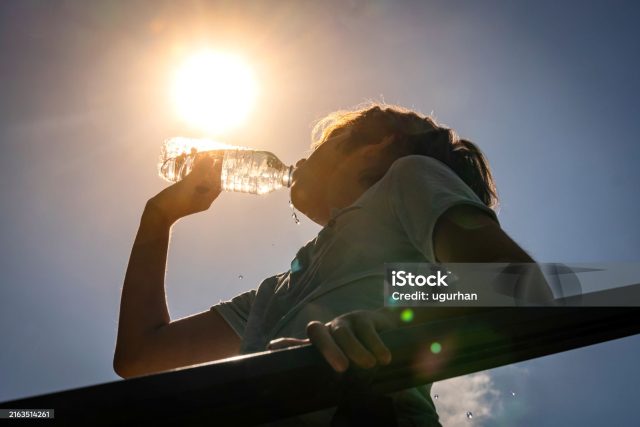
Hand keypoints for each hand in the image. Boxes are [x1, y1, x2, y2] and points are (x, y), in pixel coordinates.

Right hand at [147, 155, 222, 224]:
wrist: (155, 215)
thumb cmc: (173, 202)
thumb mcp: (187, 186)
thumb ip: (199, 173)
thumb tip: (211, 159)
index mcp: (207, 199)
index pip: (218, 182)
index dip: (219, 169)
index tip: (218, 156)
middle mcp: (202, 198)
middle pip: (208, 178)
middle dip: (206, 163)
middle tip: (203, 150)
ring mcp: (192, 195)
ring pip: (197, 177)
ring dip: (196, 164)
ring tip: (192, 150)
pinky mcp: (183, 193)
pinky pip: (188, 179)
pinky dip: (187, 169)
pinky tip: (182, 158)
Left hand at [267, 309, 395, 372]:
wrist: (388, 331)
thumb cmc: (362, 351)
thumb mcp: (347, 362)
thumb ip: (328, 371)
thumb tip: (311, 387)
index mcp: (321, 344)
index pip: (299, 343)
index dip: (287, 345)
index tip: (273, 348)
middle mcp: (329, 330)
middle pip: (317, 332)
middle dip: (327, 349)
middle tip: (342, 368)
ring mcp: (344, 321)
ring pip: (343, 333)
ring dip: (356, 350)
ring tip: (370, 365)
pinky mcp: (363, 317)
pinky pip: (366, 330)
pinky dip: (375, 345)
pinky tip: (384, 358)